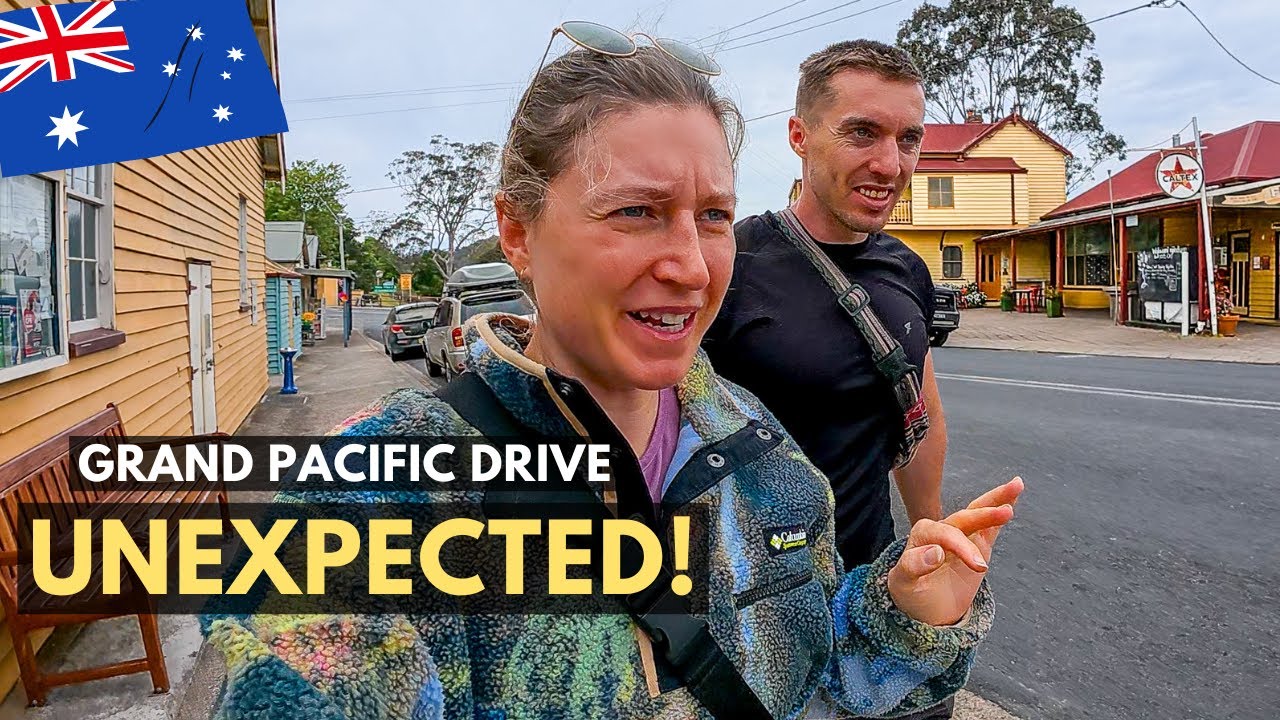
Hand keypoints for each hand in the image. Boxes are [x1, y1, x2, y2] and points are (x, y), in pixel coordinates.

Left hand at [887, 477, 1023, 625]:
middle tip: (1006, 513)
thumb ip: (914, 565)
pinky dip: (1001, 512)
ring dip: (996, 500)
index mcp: (922, 535)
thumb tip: (936, 551)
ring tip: (1016, 485)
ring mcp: (961, 536)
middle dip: (985, 515)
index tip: (979, 567)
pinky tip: (1013, 498)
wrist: (924, 609)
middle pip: (964, 518)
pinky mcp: (977, 545)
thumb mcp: (903, 583)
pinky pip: (991, 526)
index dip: (963, 547)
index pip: (946, 534)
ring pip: (978, 513)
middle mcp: (942, 530)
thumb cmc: (910, 593)